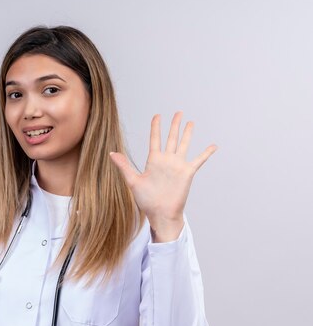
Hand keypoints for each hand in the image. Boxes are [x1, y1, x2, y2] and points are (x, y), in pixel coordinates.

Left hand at [109, 112, 216, 240]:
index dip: (156, 127)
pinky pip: (198, 160)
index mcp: (153, 160)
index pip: (155, 139)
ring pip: (184, 144)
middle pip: (171, 138)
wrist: (160, 213)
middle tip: (178, 112)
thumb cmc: (146, 200)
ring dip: (188, 133)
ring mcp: (177, 166)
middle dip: (174, 125)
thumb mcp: (133, 181)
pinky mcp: (187, 173)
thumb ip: (124, 166)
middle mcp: (166, 160)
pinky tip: (213, 146)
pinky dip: (206, 153)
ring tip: (191, 122)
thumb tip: (111, 153)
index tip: (157, 116)